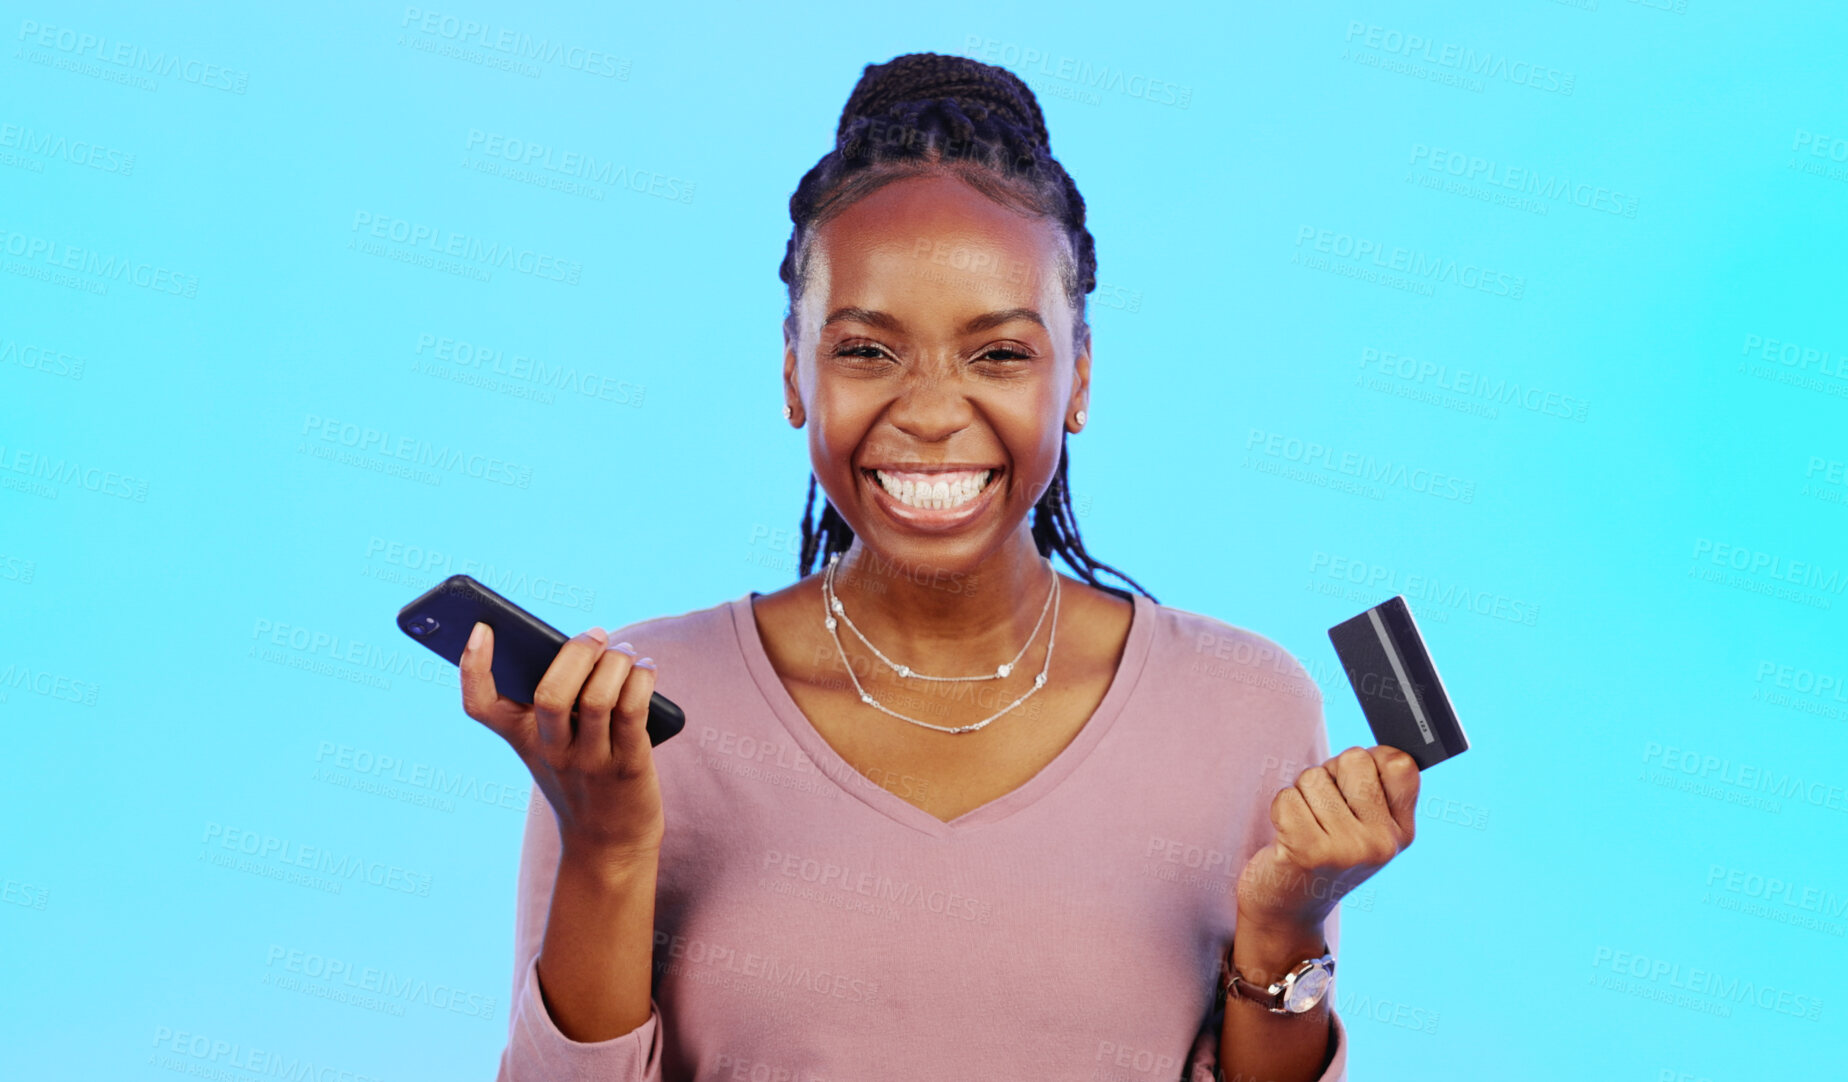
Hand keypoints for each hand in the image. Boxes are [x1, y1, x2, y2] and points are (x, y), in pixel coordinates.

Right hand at [459, 623, 665, 865]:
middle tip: (596, 635)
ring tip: (626, 653)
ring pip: (597, 698)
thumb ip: (556, 701)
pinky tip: (645, 669)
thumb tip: (587, 644)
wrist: (609, 843)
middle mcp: (551, 751)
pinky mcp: (627, 766)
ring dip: (616, 662)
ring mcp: (589, 761)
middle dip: (576, 652)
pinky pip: (633, 711)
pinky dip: (641, 680)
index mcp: (522, 739)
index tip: (481, 629)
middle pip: (550, 693)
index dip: (473, 666)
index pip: (480, 705)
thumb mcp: (554, 744)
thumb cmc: (581, 777)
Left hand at [1235, 745, 1418, 930]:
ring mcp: (1349, 849)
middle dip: (1329, 774)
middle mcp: (1382, 842)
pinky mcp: (1309, 851)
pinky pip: (1287, 797)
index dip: (1369, 761)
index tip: (1353, 785)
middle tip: (1323, 811)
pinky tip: (1287, 838)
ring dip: (1301, 795)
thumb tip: (1379, 747)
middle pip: (1354, 758)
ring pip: (1314, 776)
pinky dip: (1280, 809)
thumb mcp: (1364, 829)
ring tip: (1305, 827)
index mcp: (1402, 831)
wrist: (1288, 910)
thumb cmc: (1323, 854)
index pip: (1399, 763)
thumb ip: (1376, 789)